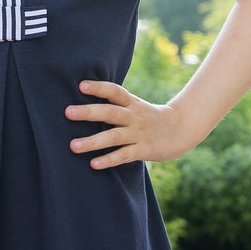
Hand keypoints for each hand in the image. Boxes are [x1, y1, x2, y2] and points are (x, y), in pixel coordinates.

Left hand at [65, 80, 195, 168]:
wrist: (182, 129)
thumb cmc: (152, 118)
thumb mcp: (137, 107)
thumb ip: (117, 105)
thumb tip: (86, 104)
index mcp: (132, 103)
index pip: (115, 91)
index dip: (99, 87)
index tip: (81, 85)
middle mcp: (134, 117)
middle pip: (110, 112)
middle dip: (88, 112)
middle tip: (68, 112)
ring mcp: (139, 133)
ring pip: (114, 136)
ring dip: (92, 141)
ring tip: (73, 146)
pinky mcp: (144, 150)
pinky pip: (124, 155)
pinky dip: (108, 160)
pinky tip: (93, 164)